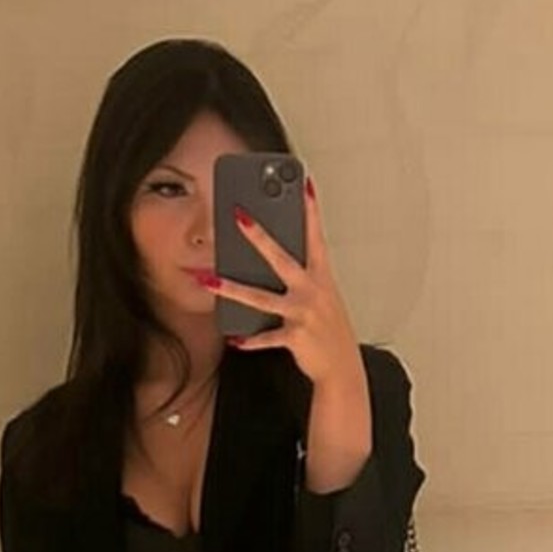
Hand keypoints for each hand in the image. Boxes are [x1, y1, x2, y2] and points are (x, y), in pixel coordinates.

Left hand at [205, 176, 361, 385]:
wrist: (342, 368)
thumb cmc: (329, 329)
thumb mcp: (323, 296)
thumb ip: (304, 276)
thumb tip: (275, 259)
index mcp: (321, 276)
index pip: (316, 236)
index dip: (311, 210)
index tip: (304, 183)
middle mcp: (312, 290)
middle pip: (281, 258)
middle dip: (259, 236)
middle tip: (239, 215)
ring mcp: (303, 313)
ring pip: (262, 298)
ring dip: (233, 289)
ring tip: (210, 279)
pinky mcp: (295, 336)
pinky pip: (267, 337)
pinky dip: (250, 340)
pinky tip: (234, 338)